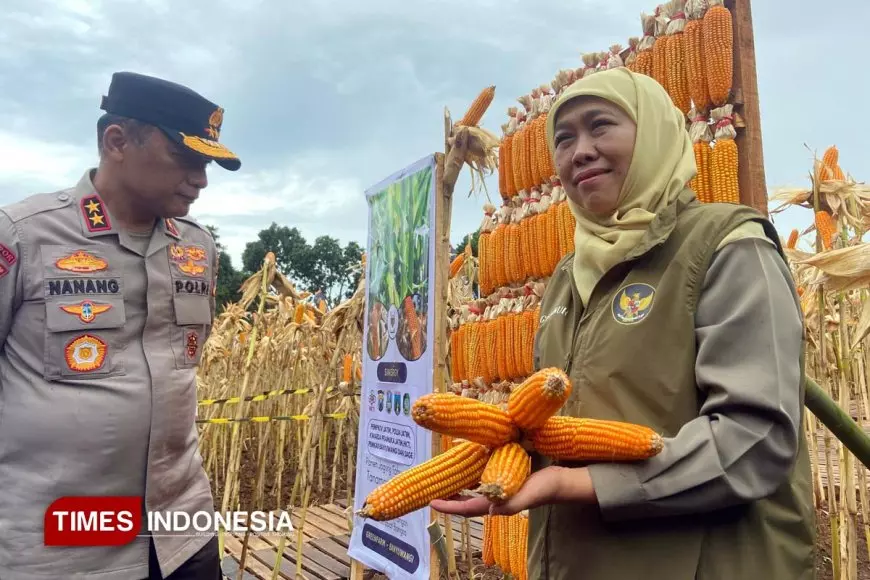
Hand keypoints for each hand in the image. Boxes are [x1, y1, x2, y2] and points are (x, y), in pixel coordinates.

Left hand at [430, 466, 596, 517]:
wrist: (560, 481)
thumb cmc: (544, 488)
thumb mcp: (529, 496)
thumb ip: (511, 504)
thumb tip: (491, 510)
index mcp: (496, 504)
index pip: (467, 508)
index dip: (449, 507)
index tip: (432, 502)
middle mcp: (494, 498)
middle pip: (465, 501)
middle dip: (449, 499)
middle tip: (431, 491)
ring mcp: (498, 489)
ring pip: (472, 491)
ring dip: (457, 487)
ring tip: (442, 481)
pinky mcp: (503, 478)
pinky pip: (481, 479)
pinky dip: (470, 476)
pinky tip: (465, 468)